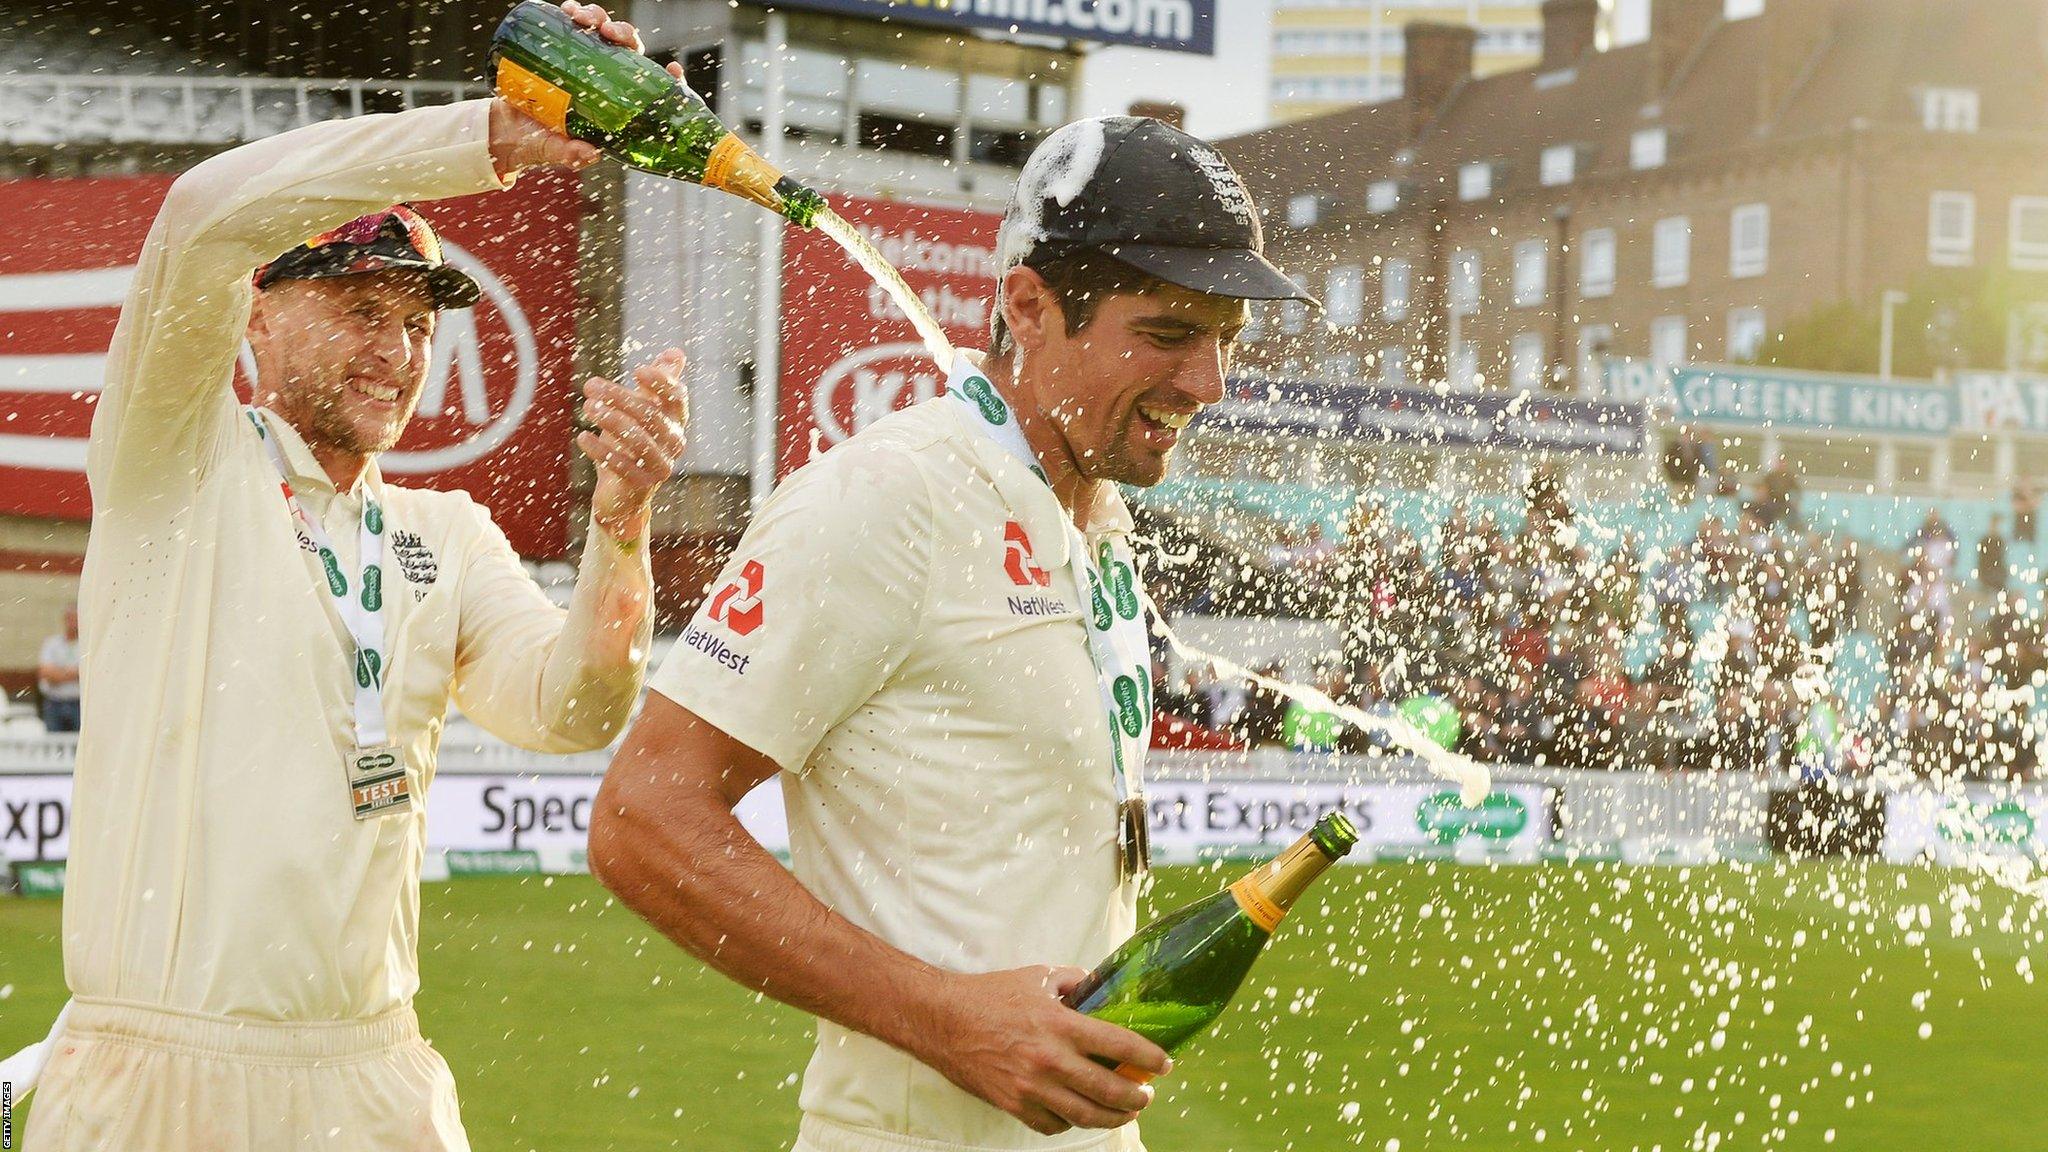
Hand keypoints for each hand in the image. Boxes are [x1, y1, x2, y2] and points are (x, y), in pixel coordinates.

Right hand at [487, 2, 686, 176]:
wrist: (506, 129)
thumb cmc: (540, 142)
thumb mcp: (557, 150)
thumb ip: (572, 155)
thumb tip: (590, 154)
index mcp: (613, 105)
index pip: (648, 88)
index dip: (666, 79)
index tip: (673, 70)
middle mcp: (604, 79)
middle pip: (626, 50)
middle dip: (623, 34)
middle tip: (608, 33)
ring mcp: (584, 61)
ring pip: (602, 31)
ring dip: (597, 17)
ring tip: (581, 18)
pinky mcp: (562, 48)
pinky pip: (573, 25)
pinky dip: (574, 12)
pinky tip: (568, 11)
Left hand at [584, 348, 687, 539]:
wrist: (625, 491)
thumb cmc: (633, 442)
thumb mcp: (645, 408)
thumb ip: (660, 382)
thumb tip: (676, 352)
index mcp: (677, 420)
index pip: (677, 397)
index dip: (661, 383)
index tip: (637, 371)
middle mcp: (675, 443)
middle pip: (651, 415)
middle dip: (619, 397)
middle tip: (590, 385)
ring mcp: (661, 466)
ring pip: (639, 440)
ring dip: (611, 420)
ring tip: (588, 407)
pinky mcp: (643, 486)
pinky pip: (622, 465)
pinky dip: (601, 450)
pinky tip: (583, 437)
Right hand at [910, 966, 1168, 1136]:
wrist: (942, 1020)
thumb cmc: (989, 995)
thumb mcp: (1036, 977)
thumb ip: (1072, 982)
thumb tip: (1096, 986)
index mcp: (1060, 1024)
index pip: (1119, 1045)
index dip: (1148, 1058)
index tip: (1163, 1064)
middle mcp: (1050, 1059)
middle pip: (1109, 1090)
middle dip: (1136, 1097)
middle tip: (1146, 1095)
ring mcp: (1031, 1087)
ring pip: (1085, 1115)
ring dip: (1112, 1117)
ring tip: (1124, 1113)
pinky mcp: (1013, 1104)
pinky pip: (1053, 1124)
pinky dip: (1070, 1122)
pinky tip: (1078, 1113)